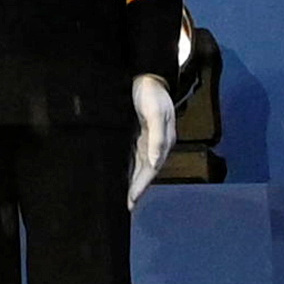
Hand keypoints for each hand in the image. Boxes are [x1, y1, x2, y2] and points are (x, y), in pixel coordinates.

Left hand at [126, 73, 175, 206]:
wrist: (146, 76)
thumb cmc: (152, 94)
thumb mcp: (156, 113)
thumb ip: (157, 138)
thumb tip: (154, 162)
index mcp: (163, 142)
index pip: (151, 170)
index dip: (141, 186)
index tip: (131, 201)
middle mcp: (155, 145)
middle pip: (144, 172)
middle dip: (135, 189)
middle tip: (125, 207)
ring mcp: (146, 141)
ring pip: (138, 167)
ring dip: (131, 182)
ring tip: (122, 198)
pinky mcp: (137, 135)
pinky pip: (132, 157)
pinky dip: (127, 169)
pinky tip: (119, 176)